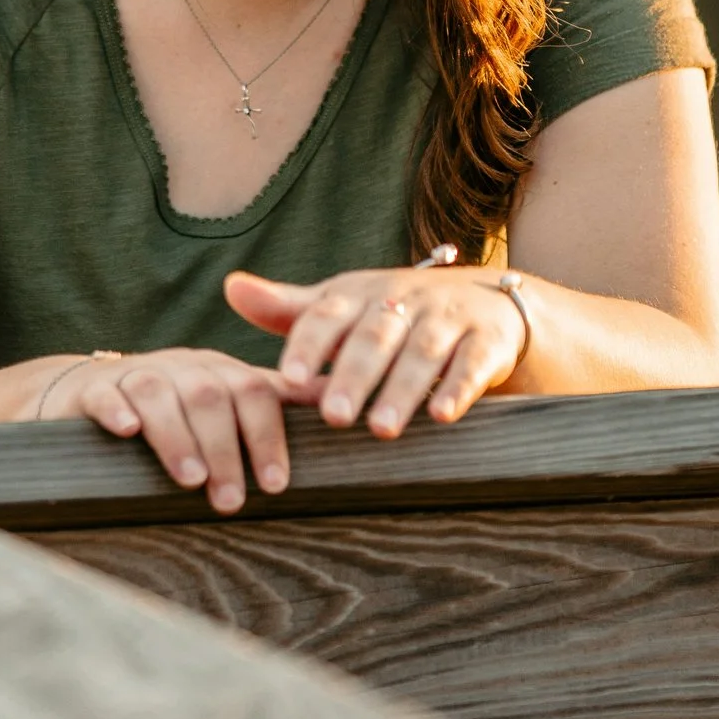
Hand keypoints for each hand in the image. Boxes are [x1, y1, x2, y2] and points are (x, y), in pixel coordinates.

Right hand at [42, 343, 300, 511]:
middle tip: (232, 500)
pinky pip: (105, 391)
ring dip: (177, 436)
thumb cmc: (174, 411)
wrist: (91, 391)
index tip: (276, 484)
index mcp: (220, 374)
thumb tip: (338, 408)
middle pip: (210, 396)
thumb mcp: (226, 402)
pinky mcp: (93, 388)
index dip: (267, 436)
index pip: (254, 392)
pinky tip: (126, 431)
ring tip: (190, 480)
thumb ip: (277, 405)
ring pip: (160, 393)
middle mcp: (182, 368)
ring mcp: (137, 374)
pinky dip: (117, 409)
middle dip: (225, 448)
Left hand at [223, 263, 526, 433]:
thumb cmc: (396, 315)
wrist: (487, 303)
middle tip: (334, 417)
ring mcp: (447, 317)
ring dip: (402, 389)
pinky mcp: (486, 339)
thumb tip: (230, 288)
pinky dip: (457, 387)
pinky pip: (472, 362)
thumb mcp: (345, 306)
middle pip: (375, 336)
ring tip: (381, 430)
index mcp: (360, 294)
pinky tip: (441, 415)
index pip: (327, 314)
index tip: (289, 380)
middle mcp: (402, 300)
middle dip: (354, 375)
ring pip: (423, 351)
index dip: (309, 345)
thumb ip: (290, 309)